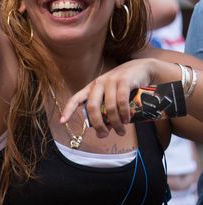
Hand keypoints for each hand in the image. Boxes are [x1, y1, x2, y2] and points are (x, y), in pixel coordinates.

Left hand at [59, 58, 180, 136]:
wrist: (143, 69)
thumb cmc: (126, 87)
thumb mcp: (113, 98)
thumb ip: (106, 113)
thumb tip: (102, 133)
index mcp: (92, 88)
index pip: (76, 98)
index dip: (68, 110)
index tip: (62, 121)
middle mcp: (98, 83)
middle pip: (92, 107)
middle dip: (97, 124)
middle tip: (105, 135)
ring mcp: (111, 81)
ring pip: (108, 107)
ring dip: (115, 122)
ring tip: (121, 131)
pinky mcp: (124, 81)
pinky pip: (121, 100)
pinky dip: (124, 113)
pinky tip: (127, 120)